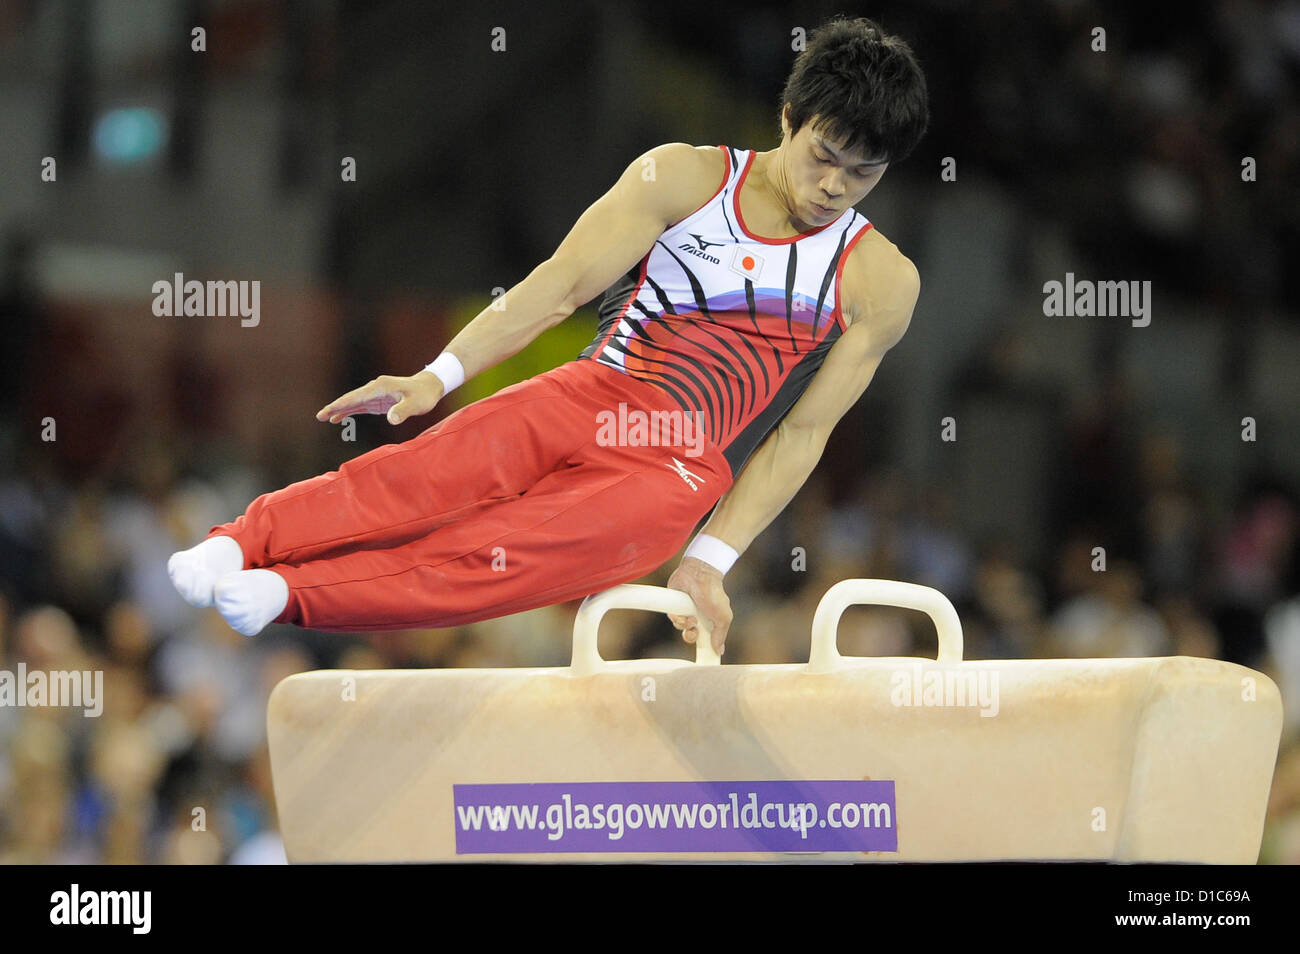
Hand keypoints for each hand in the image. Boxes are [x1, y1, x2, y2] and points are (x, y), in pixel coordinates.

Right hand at [316, 371, 445, 425]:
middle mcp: (374, 388)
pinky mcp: (379, 401)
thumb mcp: (416, 404)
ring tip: (324, 418)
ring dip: (340, 409)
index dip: (340, 405)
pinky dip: (350, 411)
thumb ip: (403, 411)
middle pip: (350, 398)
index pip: (355, 397)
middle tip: (319, 416)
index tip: (327, 412)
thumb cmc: (424, 395)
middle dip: (335, 407)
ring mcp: (375, 394)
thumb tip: (391, 419)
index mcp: (380, 387)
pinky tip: (339, 418)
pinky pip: (360, 406)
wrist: (430, 386)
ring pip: (353, 402)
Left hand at [666, 556, 732, 655]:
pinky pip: (673, 619)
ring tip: (691, 616)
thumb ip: (721, 634)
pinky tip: (683, 611)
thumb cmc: (713, 595)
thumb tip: (720, 651)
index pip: (706, 638)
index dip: (704, 646)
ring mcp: (686, 611)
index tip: (703, 655)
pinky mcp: (675, 606)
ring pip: (680, 628)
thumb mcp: (723, 617)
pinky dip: (677, 617)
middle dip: (690, 637)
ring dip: (685, 625)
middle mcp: (698, 617)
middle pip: (690, 636)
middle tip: (693, 632)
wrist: (698, 575)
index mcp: (710, 621)